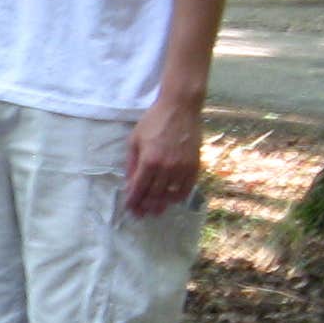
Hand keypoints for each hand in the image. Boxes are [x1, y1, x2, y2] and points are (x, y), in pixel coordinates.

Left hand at [123, 99, 203, 215]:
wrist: (180, 108)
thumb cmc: (154, 121)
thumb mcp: (135, 140)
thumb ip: (132, 163)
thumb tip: (129, 183)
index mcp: (149, 160)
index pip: (139, 188)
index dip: (133, 201)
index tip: (130, 208)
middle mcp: (166, 167)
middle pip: (154, 195)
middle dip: (145, 206)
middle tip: (140, 214)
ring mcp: (182, 168)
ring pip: (170, 195)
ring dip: (161, 205)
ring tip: (155, 211)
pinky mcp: (194, 166)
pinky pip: (186, 188)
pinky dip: (178, 197)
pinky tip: (171, 199)